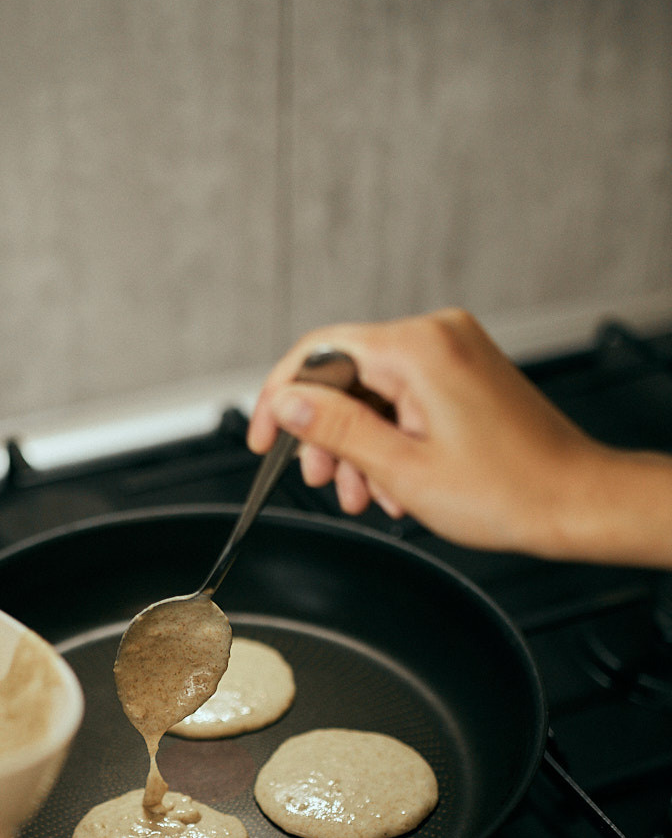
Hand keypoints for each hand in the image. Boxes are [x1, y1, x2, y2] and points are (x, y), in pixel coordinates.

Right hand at [248, 308, 608, 555]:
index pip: (319, 353)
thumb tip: (285, 402)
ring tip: (362, 494)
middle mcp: (438, 336)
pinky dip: (388, 436)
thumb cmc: (508, 490)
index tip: (264, 438)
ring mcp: (454, 351)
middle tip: (321, 480)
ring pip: (373, 390)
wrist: (574, 501)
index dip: (280, 399)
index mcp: (419, 349)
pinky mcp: (464, 371)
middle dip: (327, 433)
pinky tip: (391, 481)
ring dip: (357, 444)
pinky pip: (404, 396)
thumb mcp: (401, 467)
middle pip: (346, 373)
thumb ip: (335, 428)